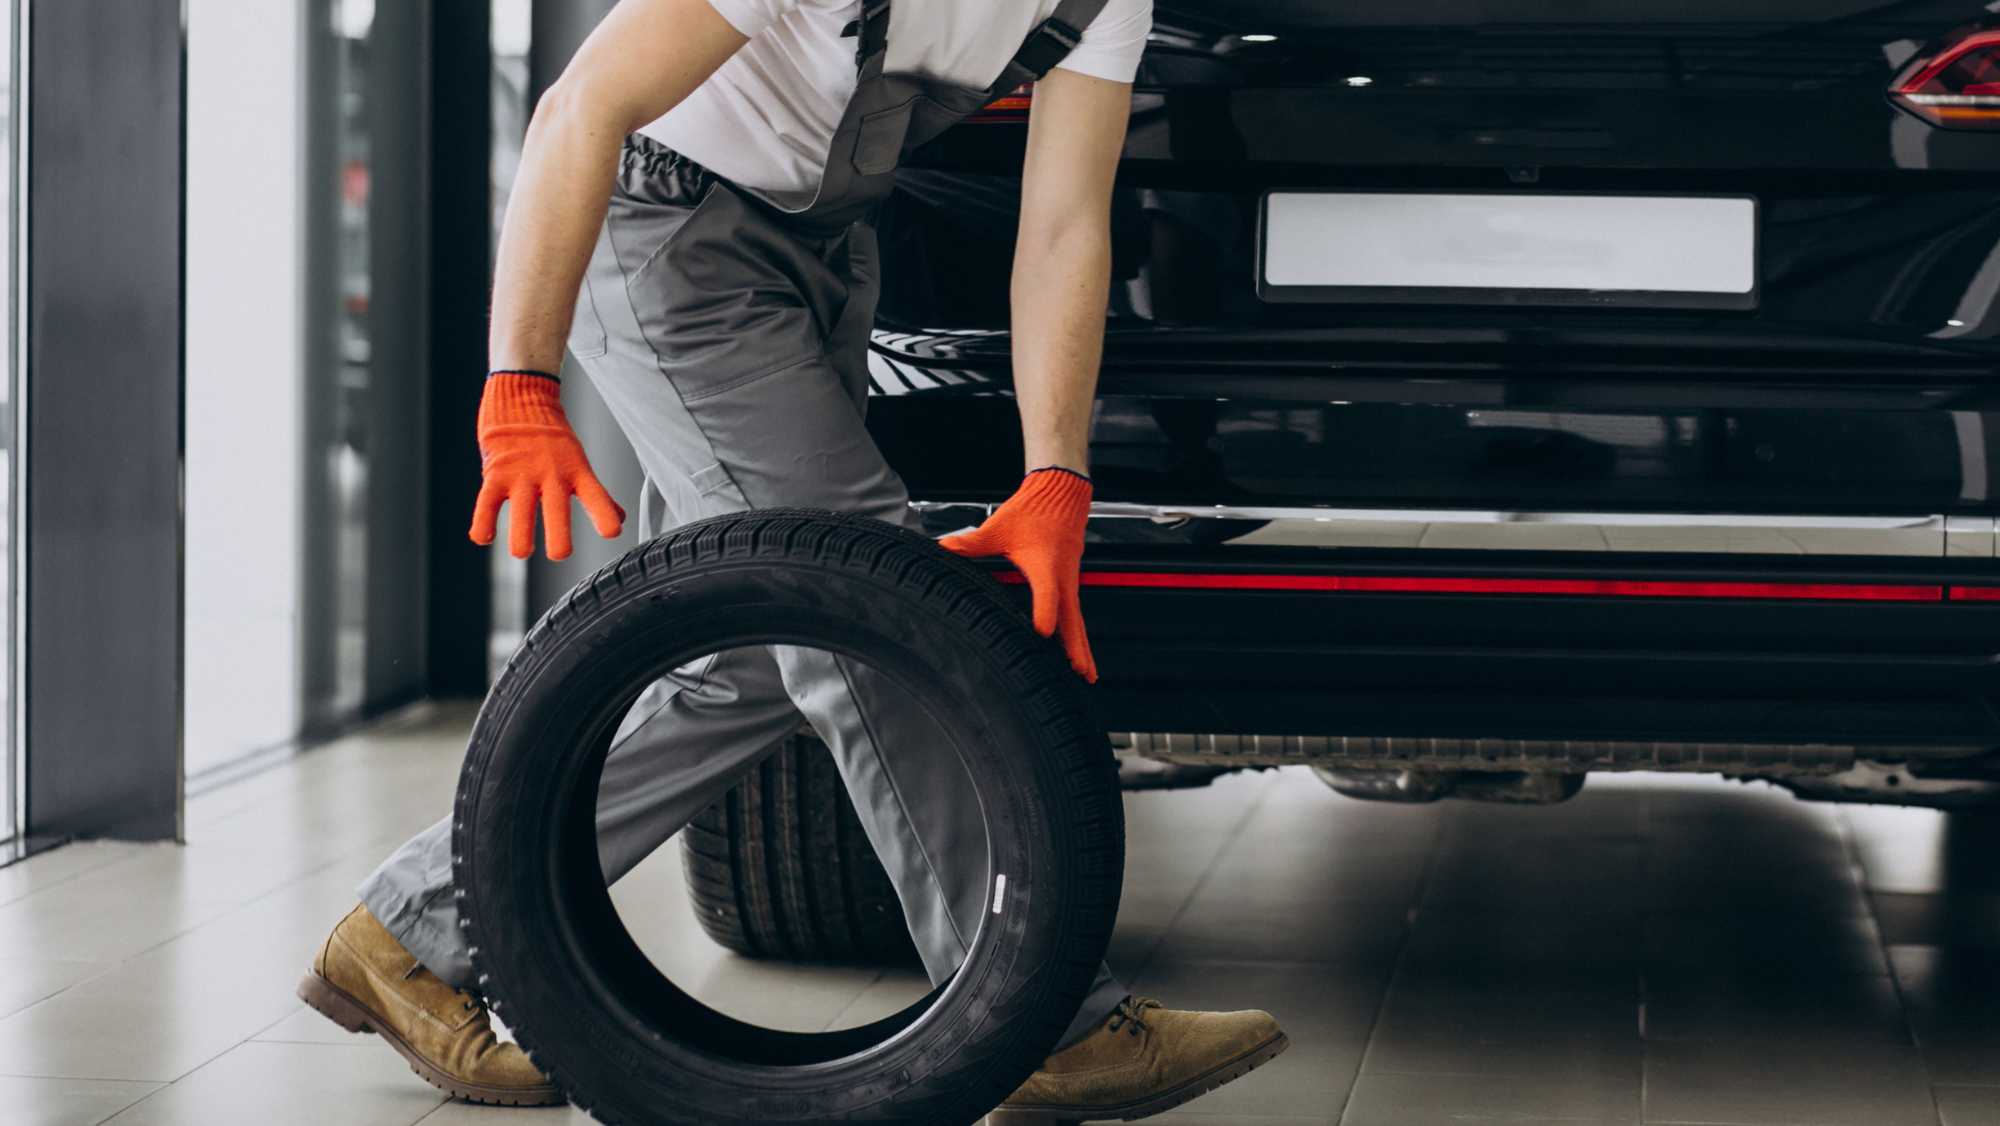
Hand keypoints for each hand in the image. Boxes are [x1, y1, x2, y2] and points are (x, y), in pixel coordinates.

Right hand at [468, 373, 624, 560]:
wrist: (520, 395)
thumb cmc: (551, 435)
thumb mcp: (578, 460)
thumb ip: (596, 492)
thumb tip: (619, 518)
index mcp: (575, 471)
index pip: (595, 495)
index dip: (603, 514)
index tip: (612, 533)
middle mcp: (551, 474)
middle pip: (557, 509)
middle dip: (559, 536)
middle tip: (560, 555)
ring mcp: (522, 474)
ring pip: (521, 511)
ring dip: (521, 535)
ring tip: (522, 552)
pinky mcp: (495, 473)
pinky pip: (486, 502)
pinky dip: (483, 522)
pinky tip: (483, 538)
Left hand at [939, 467, 1096, 681]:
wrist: (1059, 494)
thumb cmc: (1032, 511)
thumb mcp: (999, 527)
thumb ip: (972, 543)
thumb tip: (944, 548)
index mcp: (1045, 564)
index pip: (1047, 593)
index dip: (1045, 613)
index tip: (1044, 633)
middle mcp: (1062, 576)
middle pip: (1072, 618)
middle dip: (1076, 647)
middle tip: (1082, 673)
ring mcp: (1070, 580)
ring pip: (1077, 619)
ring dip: (1081, 646)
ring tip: (1086, 674)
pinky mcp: (1069, 581)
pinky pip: (1075, 612)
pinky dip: (1077, 632)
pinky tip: (1073, 649)